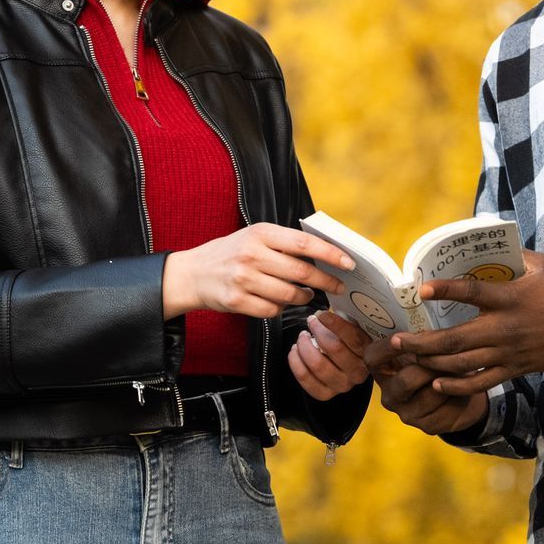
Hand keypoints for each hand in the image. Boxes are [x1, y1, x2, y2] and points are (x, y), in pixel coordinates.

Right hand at [162, 223, 352, 319]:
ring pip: (289, 295)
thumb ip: (285, 242)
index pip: (304, 244)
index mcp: (261, 233)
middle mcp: (251, 254)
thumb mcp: (256, 236)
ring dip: (303, 297)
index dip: (330, 254)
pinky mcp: (236, 301)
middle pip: (301, 272)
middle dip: (326, 281)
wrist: (194, 272)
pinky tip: (279, 302)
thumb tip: (326, 253)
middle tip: (339, 286)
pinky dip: (281, 308)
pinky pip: (272, 310)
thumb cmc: (233, 252)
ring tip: (306, 294)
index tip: (349, 262)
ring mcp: (243, 278)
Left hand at [288, 310, 372, 400]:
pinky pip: (306, 379)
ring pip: (317, 364)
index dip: (334, 324)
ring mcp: (342, 385)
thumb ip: (347, 320)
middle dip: (317, 331)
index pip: (353, 338)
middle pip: (333, 348)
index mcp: (369, 354)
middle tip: (311, 322)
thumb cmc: (349, 341)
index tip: (321, 314)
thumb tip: (323, 313)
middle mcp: (358, 372)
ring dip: (304, 346)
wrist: (349, 365)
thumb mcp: (355, 328)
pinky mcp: (326, 394)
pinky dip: (296, 362)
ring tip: (302, 337)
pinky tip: (295, 351)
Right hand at [362, 335, 487, 434]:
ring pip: (431, 393)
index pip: (372, 359)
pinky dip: (458, 394)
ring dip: (450, 378)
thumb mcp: (427, 351)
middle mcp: (390, 395)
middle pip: (406, 379)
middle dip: (431, 365)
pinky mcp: (426, 426)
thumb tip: (424, 333)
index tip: (399, 338)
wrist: (460, 398)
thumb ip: (421, 342)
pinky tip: (464, 386)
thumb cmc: (438, 366)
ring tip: (464, 366)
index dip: (385, 349)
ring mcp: (407, 414)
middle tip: (451, 352)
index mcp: (384, 371)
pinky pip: (446, 407)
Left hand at [388, 250, 543, 396]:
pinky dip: (457, 386)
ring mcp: (509, 353)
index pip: (472, 293)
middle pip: (454, 340)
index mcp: (511, 298)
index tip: (420, 290)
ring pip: (462, 364)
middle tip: (395, 339)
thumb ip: (511, 255)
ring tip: (407, 358)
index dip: (445, 290)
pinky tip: (437, 382)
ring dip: (430, 362)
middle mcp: (506, 329)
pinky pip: (481, 383)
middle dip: (420, 342)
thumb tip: (484, 240)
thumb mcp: (541, 264)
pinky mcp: (515, 369)